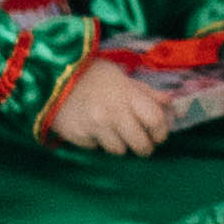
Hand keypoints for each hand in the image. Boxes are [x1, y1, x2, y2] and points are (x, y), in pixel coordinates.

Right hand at [44, 52, 177, 153]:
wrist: (52, 76)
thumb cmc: (91, 73)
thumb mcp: (120, 76)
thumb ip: (146, 92)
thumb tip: (172, 105)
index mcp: (127, 95)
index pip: (156, 120)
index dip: (161, 131)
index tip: (159, 134)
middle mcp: (113, 112)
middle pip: (140, 143)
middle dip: (145, 147)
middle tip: (142, 145)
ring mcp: (94, 126)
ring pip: (119, 150)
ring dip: (120, 144)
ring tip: (113, 132)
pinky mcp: (78, 136)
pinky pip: (95, 147)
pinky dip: (97, 141)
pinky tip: (92, 128)